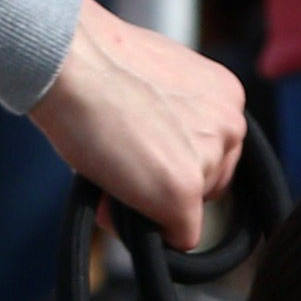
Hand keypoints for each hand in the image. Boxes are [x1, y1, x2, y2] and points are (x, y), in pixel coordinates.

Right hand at [27, 0, 247, 241]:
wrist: (71, 61)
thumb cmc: (97, 64)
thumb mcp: (154, 82)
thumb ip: (173, 116)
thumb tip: (158, 157)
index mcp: (226, 94)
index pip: (214, 152)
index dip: (173, 160)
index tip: (141, 150)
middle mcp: (229, 126)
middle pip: (209, 185)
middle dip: (168, 183)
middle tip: (123, 161)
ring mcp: (208, 161)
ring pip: (191, 212)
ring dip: (154, 203)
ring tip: (114, 169)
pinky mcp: (184, 193)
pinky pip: (178, 239)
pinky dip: (146, 232)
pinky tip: (113, 198)